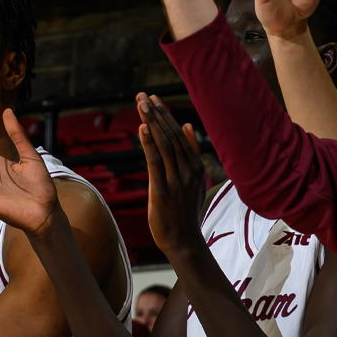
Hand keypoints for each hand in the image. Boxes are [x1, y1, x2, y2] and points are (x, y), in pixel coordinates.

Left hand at [136, 94, 208, 252]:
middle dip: (157, 114)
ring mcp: (176, 181)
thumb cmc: (185, 212)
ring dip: (152, 123)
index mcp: (194, 167)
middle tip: (143, 96)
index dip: (165, 116)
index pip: (179, 135)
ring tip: (141, 104)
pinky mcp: (162, 191)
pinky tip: (143, 128)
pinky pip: (156, 163)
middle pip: (171, 136)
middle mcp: (187, 171)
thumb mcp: (194, 180)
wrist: (184, 241)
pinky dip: (149, 144)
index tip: (153, 100)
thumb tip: (188, 127)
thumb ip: (190, 154)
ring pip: (164, 145)